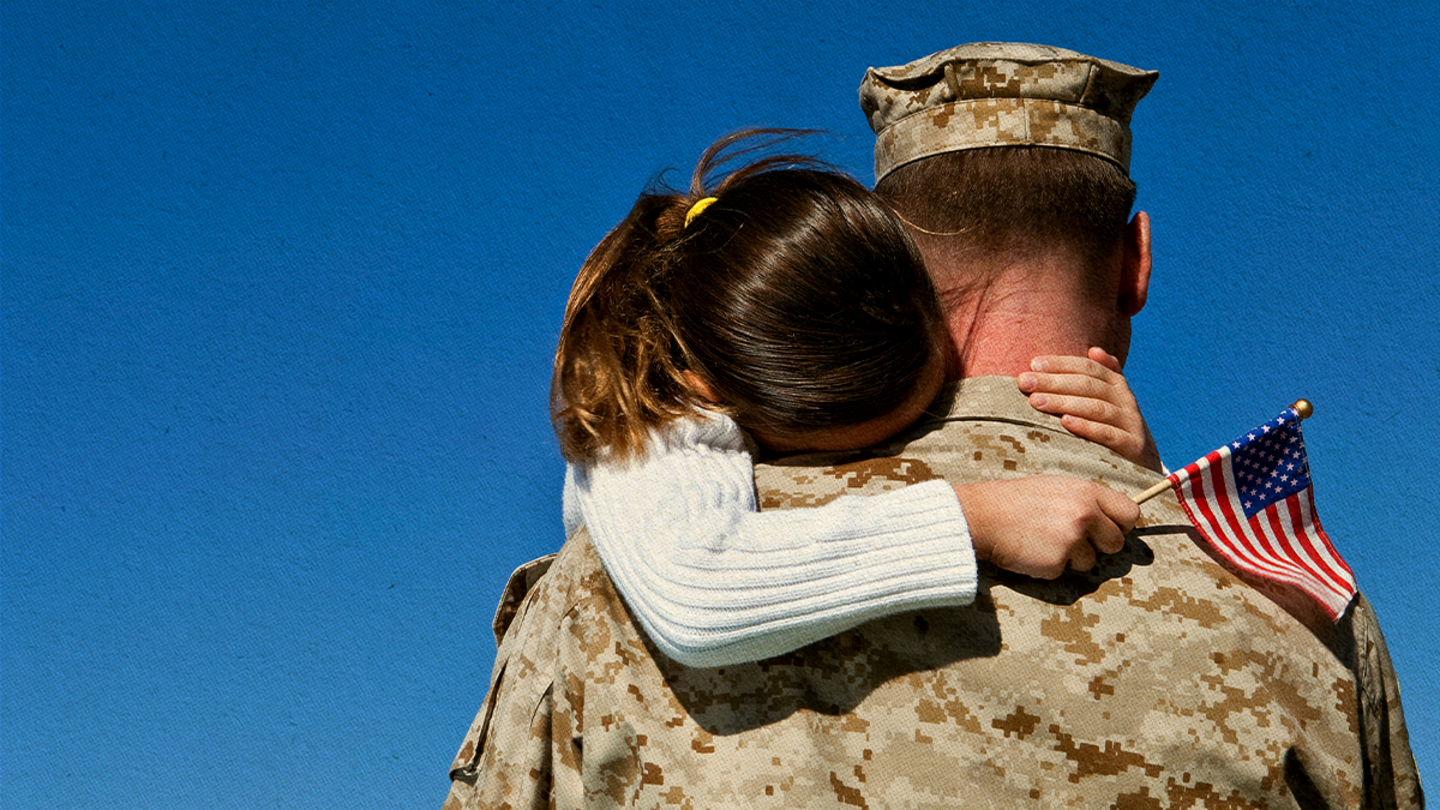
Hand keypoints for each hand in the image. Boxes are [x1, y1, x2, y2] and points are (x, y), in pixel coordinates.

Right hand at [954, 477, 1138, 578]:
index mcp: (1087, 492)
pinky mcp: (1057, 561)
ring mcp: (1072, 539)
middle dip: (1099, 546)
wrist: (982, 516)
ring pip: (1091, 562)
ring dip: (1073, 558)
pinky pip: (1065, 571)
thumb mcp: (1055, 487)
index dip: (1121, 525)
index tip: (1108, 529)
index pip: (1130, 513)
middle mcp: (1085, 514)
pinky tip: (1033, 551)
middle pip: (1116, 542)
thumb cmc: (1016, 500)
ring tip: (1046, 542)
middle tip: (1073, 540)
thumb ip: (1085, 500)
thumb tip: (1110, 518)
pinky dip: (1051, 566)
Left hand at [1017, 347, 1162, 471]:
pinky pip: (1108, 434)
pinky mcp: (1133, 446)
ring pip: (1096, 407)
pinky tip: (1065, 422)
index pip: (1087, 368)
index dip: (1060, 364)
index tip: (1033, 364)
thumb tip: (1094, 350)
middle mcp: (1125, 400)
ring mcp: (1131, 423)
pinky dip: (1087, 427)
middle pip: (1088, 385)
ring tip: (1036, 402)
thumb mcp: (1106, 402)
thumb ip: (1096, 379)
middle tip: (1024, 382)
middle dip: (1053, 382)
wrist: (1141, 466)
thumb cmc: (1111, 429)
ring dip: (1064, 402)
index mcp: (1116, 385)